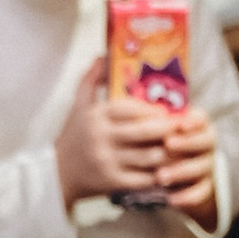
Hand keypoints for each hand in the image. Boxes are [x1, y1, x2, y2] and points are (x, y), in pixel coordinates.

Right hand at [57, 70, 172, 209]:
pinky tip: (169, 170)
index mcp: (97, 116)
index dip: (153, 110)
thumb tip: (105, 54)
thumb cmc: (73, 136)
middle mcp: (103, 138)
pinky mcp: (113, 183)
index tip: (168, 111)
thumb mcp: (78, 105)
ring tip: (180, 148)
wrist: (58, 174)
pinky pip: (144, 179)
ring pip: (149, 157)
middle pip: (145, 132)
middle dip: (167, 130)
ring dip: (169, 153)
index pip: (131, 108)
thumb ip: (92, 79)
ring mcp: (109, 161)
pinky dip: (160, 175)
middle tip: (181, 128)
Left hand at [155, 102, 219, 226]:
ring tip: (160, 176)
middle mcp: (205, 143)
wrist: (166, 173)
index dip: (192, 120)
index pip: (200, 118)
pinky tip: (171, 199)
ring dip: (180, 171)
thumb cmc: (153, 141)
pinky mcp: (204, 188)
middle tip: (167, 145)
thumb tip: (147, 115)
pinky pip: (199, 194)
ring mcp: (206, 165)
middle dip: (185, 143)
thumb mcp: (149, 126)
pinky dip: (186, 197)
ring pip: (200, 167)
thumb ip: (150, 120)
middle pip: (204, 141)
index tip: (179, 124)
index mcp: (195, 124)